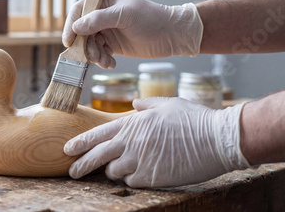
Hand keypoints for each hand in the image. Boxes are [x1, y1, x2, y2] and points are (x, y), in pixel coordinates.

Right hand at [62, 0, 203, 67]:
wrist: (172, 35)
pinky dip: (102, 60)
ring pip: (88, 44)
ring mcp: (106, 30)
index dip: (71, 25)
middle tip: (92, 56)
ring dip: (94, 55)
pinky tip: (111, 63)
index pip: (79, 10)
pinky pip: (98, 53)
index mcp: (104, 0)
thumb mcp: (124, 15)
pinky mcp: (112, 45)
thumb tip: (77, 27)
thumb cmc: (151, 19)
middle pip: (81, 31)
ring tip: (105, 61)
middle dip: (84, 45)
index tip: (69, 41)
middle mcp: (102, 15)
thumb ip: (99, 20)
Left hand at [64, 97, 249, 187]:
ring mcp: (140, 161)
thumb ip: (145, 105)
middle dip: (81, 165)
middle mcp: (131, 143)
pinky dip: (132, 179)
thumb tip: (134, 104)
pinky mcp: (152, 177)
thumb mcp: (166, 103)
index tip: (68, 149)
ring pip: (113, 171)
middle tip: (72, 172)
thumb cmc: (193, 118)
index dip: (80, 143)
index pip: (97, 134)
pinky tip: (141, 173)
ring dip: (113, 170)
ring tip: (120, 168)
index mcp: (132, 124)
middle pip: (97, 157)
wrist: (216, 139)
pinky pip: (132, 181)